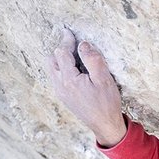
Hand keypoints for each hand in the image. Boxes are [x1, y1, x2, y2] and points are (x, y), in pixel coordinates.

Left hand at [45, 29, 126, 146]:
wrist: (105, 126)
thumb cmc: (107, 104)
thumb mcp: (104, 79)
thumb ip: (93, 60)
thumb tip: (83, 45)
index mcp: (69, 79)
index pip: (62, 53)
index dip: (66, 41)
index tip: (69, 32)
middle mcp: (60, 85)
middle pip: (51, 59)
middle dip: (60, 50)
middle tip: (72, 44)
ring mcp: (61, 92)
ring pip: (52, 69)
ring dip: (59, 60)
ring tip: (73, 57)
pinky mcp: (64, 97)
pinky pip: (56, 78)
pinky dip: (61, 69)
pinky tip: (75, 71)